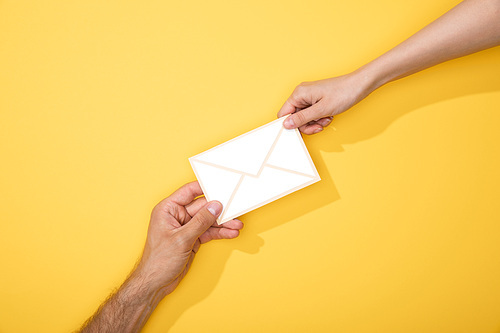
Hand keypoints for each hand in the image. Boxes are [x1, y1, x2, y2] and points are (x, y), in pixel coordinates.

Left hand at [135, 181, 242, 296]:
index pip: (189, 192)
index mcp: (168, 209)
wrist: (155, 283)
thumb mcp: (182, 239)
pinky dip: (219, 233)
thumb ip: (200, 221)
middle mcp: (176, 216)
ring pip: (208, 220)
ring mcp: (185, 227)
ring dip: (223, 223)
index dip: (205, 188)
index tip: (220, 187)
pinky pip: (208, 232)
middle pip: (202, 207)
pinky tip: (230, 233)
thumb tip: (215, 207)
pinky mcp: (192, 238)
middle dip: (219, 211)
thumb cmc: (158, 261)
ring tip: (237, 225)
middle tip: (235, 211)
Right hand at [277, 72, 376, 134]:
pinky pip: (312, 114)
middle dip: (307, 125)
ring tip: (326, 119)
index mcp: (299, 93)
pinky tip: (329, 116)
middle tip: (319, 126)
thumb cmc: (343, 93)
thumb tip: (286, 124)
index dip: (290, 124)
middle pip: (295, 117)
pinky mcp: (316, 99)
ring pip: (305, 117)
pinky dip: (320, 118)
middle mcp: (302, 94)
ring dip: (315, 122)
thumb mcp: (321, 110)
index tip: (299, 132)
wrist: (360, 85)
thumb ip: (302, 118)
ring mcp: (309, 96)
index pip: (284, 113)